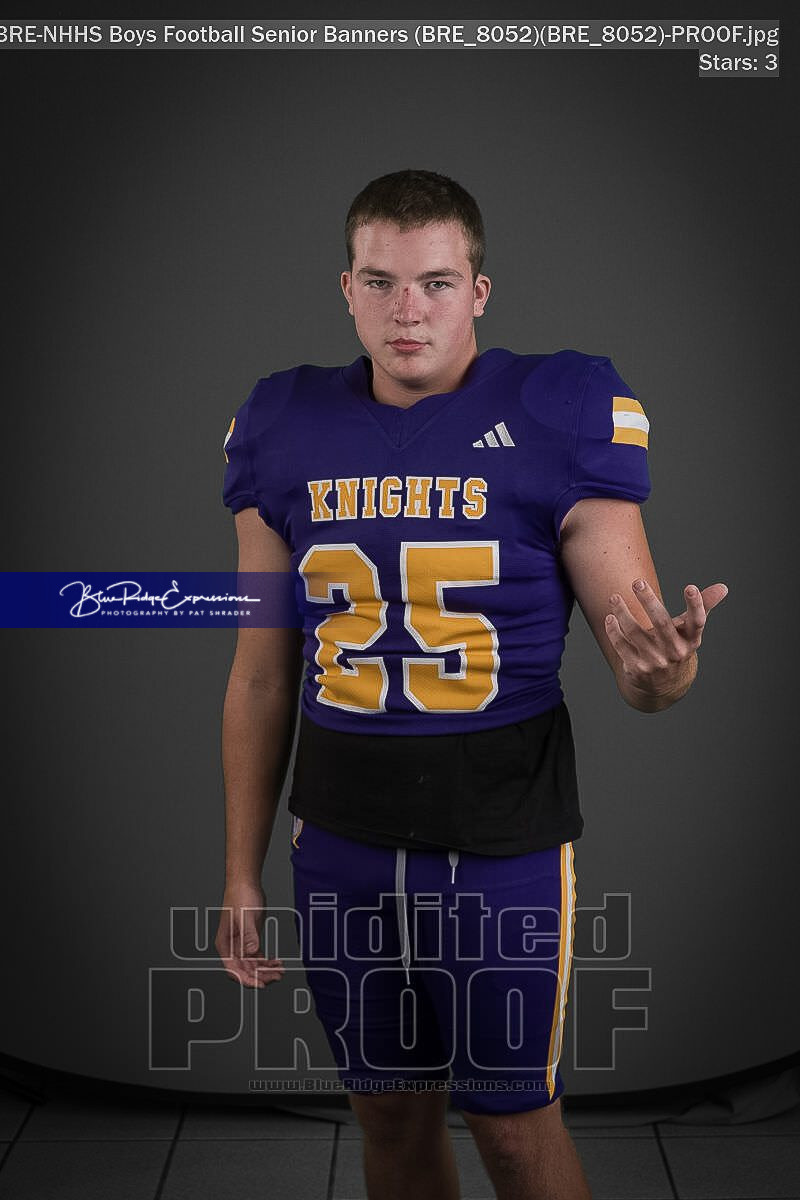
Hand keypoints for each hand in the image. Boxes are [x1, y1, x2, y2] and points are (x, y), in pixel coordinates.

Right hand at [215, 880, 284, 989]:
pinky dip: (267, 961)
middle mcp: (232, 946)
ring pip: (252, 965)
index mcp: (225, 943)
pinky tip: (277, 962)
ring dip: (265, 970)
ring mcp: (241, 943)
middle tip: (276, 977)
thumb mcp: (245, 916)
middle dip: (260, 976)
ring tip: (280, 971)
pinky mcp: (250, 938)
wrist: (246, 882)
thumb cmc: (240, 895)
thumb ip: (248, 935)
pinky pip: (258, 956)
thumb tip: (251, 951)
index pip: (233, 969)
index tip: (260, 984)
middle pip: (244, 970)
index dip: (246, 979)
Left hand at [604, 579, 727, 707]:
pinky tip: (610, 618)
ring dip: (622, 613)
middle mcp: (675, 651)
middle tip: (637, 582)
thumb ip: (703, 606)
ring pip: (635, 633)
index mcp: (691, 640)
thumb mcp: (690, 631)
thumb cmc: (676, 646)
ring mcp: (655, 661)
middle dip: (648, 601)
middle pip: (662, 623)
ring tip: (614, 597)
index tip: (690, 587)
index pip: (697, 622)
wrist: (662, 686)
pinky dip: (614, 631)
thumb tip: (723, 587)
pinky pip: (622, 646)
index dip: (696, 605)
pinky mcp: (637, 668)